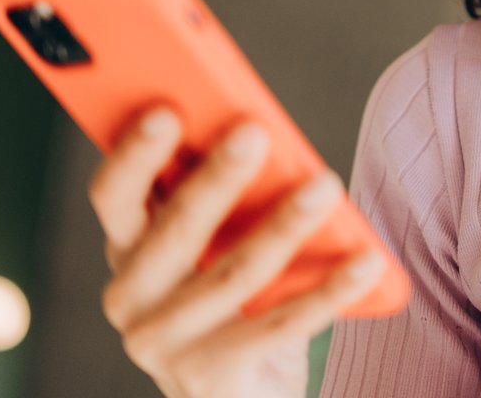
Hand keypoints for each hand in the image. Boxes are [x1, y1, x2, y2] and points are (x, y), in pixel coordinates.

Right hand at [87, 107, 384, 397]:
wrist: (240, 390)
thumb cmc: (234, 294)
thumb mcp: (217, 239)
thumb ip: (226, 193)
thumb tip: (262, 131)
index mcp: (126, 248)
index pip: (114, 195)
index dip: (133, 154)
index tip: (166, 110)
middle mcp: (131, 297)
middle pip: (174, 229)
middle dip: (218, 177)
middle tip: (256, 132)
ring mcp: (165, 343)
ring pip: (235, 274)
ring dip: (284, 225)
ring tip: (326, 185)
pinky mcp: (210, 376)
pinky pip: (280, 327)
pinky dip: (330, 291)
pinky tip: (366, 261)